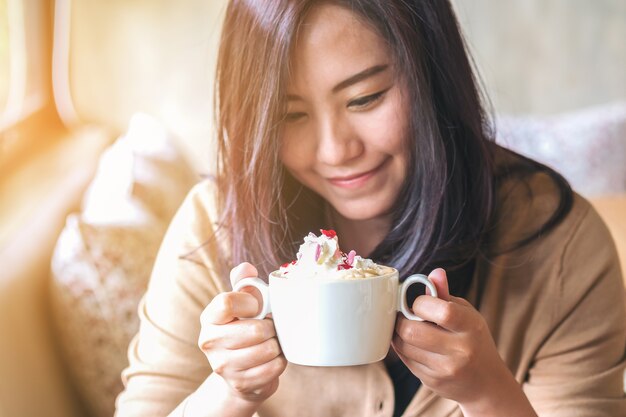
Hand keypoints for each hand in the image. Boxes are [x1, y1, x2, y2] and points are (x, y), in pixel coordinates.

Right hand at [198, 262, 286, 404]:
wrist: (239, 373)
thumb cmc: (243, 330)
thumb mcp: (241, 305)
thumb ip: (243, 283)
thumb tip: (246, 268)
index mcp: (209, 318)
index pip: (227, 303)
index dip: (251, 302)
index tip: (257, 307)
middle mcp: (209, 342)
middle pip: (255, 329)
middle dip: (271, 327)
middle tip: (270, 327)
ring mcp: (223, 366)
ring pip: (267, 349)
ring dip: (276, 344)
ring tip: (271, 342)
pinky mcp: (240, 384)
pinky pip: (274, 367)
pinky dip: (280, 361)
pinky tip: (272, 358)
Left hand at [392, 268, 519, 409]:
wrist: (486, 383)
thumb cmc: (473, 340)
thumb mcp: (466, 314)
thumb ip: (445, 295)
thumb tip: (435, 273)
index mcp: (471, 327)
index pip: (440, 311)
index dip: (421, 303)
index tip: (420, 303)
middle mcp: (461, 350)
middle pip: (412, 331)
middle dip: (402, 319)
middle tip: (406, 315)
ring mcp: (445, 369)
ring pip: (403, 345)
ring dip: (398, 333)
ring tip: (408, 327)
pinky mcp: (432, 382)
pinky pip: (405, 359)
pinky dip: (403, 348)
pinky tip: (413, 344)